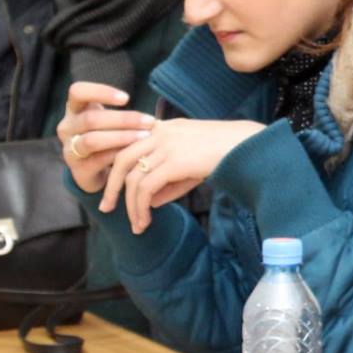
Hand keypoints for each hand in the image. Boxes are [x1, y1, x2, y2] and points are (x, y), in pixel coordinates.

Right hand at [56, 81, 157, 192]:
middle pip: (90, 119)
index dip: (100, 92)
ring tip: (144, 137)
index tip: (126, 99)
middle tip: (149, 121)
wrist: (94, 169)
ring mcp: (69, 149)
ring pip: (92, 140)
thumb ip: (120, 112)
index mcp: (74, 109)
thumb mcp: (109, 120)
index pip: (78, 92)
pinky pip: (98, 160)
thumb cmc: (106, 136)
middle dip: (123, 119)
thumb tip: (151, 116)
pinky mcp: (77, 169)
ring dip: (121, 137)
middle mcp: (67, 127)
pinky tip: (135, 153)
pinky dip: (118, 155)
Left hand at [101, 119, 261, 234]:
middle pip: (120, 160)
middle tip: (106, 207)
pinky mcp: (173, 162)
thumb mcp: (191, 164)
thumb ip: (169, 180)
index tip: (112, 189)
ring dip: (130, 205)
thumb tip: (149, 202)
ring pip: (132, 178)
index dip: (115, 168)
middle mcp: (158, 133)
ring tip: (136, 225)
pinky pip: (146, 188)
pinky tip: (146, 220)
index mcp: (162, 128)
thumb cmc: (223, 153)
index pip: (126, 145)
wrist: (246, 145)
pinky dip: (141, 207)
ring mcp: (165, 146)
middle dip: (111, 187)